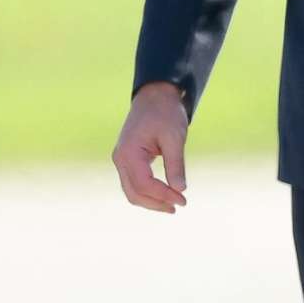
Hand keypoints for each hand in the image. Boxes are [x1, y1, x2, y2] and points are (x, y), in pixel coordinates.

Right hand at [112, 82, 189, 213]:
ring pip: (131, 191)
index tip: (183, 200)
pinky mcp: (127, 160)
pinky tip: (164, 195)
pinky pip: (134, 183)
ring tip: (173, 205)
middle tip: (179, 206)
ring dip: (151, 201)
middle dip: (156, 203)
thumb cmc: (166, 113)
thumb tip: (180, 189)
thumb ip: (176, 163)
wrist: (155, 96)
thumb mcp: (174, 138)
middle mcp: (120, 158)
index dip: (164, 195)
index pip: (144, 184)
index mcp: (129, 153)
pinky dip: (147, 192)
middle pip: (134, 193)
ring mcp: (121, 160)